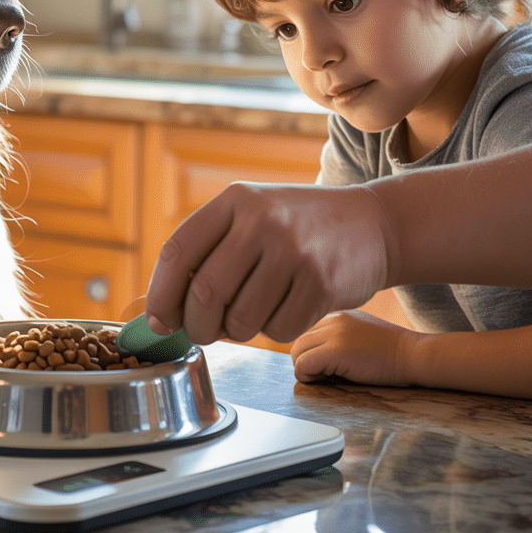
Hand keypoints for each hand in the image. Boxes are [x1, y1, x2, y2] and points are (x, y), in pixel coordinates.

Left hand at [145, 181, 392, 345]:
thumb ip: (206, 252)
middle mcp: (261, 220)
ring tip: (252, 313)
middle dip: (198, 325)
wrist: (372, 223)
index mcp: (234, 201)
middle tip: (205, 331)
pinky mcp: (322, 282)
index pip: (177, 252)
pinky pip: (278, 330)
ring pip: (241, 320)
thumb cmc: (296, 229)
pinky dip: (275, 331)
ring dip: (239, 331)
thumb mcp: (249, 217)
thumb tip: (159, 310)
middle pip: (205, 294)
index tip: (159, 321)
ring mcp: (294, 250)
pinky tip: (287, 307)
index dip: (160, 295)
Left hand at [291, 310, 420, 387]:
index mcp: (337, 314)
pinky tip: (329, 379)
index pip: (306, 332)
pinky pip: (303, 365)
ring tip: (329, 376)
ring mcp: (333, 333)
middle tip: (326, 374)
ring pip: (297, 352)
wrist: (414, 355)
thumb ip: (336, 337)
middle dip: (306, 361)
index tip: (326, 364)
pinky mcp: (336, 350)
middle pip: (298, 342)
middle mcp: (332, 319)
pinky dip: (309, 376)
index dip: (311, 352)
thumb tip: (312, 355)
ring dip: (307, 369)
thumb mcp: (360, 334)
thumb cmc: (392, 352)